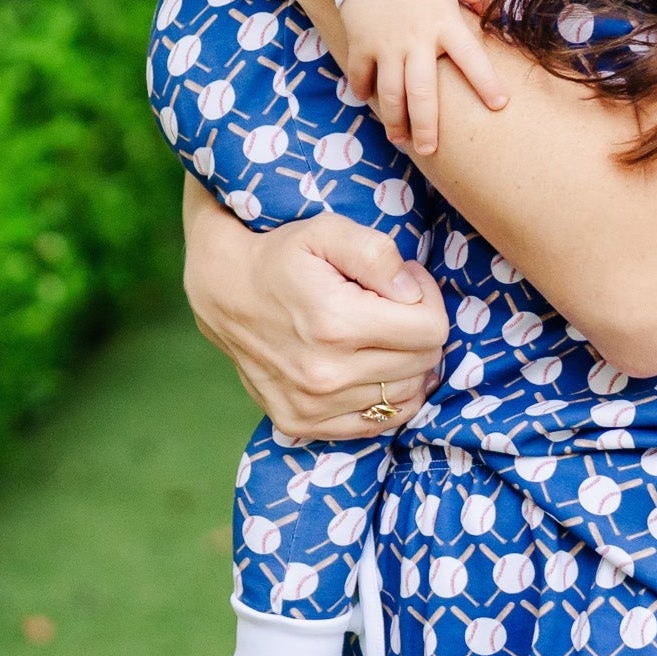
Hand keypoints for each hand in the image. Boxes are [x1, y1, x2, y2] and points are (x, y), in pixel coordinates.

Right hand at [182, 175, 447, 437]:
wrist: (225, 292)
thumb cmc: (282, 256)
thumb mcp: (328, 230)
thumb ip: (376, 253)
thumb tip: (411, 291)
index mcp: (337, 324)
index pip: (431, 330)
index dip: (428, 299)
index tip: (407, 283)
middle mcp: (326, 375)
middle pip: (422, 364)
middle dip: (420, 330)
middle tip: (395, 305)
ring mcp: (312, 406)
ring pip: (405, 397)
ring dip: (406, 365)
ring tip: (380, 334)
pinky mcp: (301, 423)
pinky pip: (376, 425)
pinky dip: (386, 399)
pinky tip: (371, 368)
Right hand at [339, 0, 506, 156]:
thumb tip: (489, 11)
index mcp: (444, 23)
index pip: (471, 58)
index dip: (486, 83)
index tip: (499, 106)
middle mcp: (415, 41)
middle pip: (423, 93)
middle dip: (427, 126)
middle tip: (431, 149)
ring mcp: (385, 46)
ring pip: (390, 94)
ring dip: (395, 120)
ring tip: (401, 140)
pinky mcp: (360, 45)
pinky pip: (361, 77)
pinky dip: (364, 92)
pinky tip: (371, 102)